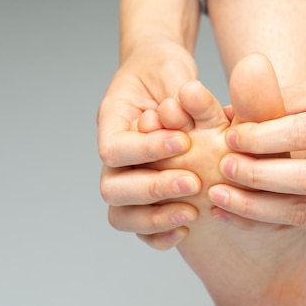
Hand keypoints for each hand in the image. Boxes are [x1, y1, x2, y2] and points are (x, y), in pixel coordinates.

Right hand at [98, 41, 202, 248]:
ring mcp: (126, 179)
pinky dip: (159, 234)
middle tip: (193, 182)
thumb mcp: (173, 71)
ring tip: (193, 212)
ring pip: (121, 215)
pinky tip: (187, 228)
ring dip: (155, 218)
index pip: (113, 149)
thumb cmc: (165, 73)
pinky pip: (139, 227)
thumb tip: (189, 99)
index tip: (183, 142)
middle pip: (112, 188)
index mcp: (112, 122)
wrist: (163, 79)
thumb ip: (180, 89)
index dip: (146, 150)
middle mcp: (114, 156)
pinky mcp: (144, 198)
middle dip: (153, 189)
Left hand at [208, 68, 305, 226]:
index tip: (229, 136)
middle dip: (258, 177)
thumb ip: (279, 98)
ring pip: (304, 212)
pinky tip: (231, 215)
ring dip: (255, 210)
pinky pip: (301, 224)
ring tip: (217, 199)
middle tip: (222, 168)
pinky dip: (262, 222)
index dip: (264, 138)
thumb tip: (229, 112)